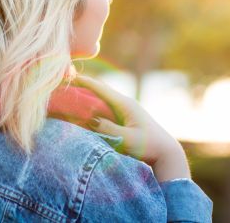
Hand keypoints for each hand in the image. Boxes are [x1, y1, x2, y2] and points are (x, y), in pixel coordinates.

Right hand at [74, 75, 190, 181]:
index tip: (68, 76)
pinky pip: (106, 110)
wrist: (166, 153)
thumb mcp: (126, 140)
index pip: (100, 89)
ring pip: (101, 101)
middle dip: (82, 88)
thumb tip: (89, 119)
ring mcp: (125, 111)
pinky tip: (84, 111)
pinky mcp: (125, 119)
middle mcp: (125, 104)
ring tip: (69, 97)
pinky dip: (94, 109)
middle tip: (64, 86)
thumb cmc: (148, 146)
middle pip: (99, 92)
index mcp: (125, 105)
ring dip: (87, 98)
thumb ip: (108, 129)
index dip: (84, 82)